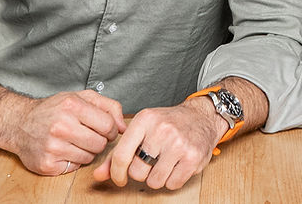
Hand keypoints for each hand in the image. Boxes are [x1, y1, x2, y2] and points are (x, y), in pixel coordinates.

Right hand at [9, 89, 124, 175]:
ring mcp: (53, 146)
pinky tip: (63, 150)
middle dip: (97, 141)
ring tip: (72, 141)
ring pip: (89, 157)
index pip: (108, 125)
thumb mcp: (80, 97)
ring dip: (85, 151)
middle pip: (100, 144)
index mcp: (72, 105)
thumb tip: (123, 127)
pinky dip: (72, 161)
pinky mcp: (47, 164)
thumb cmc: (53, 110)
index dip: (109, 129)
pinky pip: (74, 167)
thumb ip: (108, 106)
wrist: (20, 123)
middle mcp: (61, 125)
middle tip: (86, 135)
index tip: (102, 129)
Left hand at [93, 97, 225, 190]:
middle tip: (150, 162)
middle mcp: (162, 130)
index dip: (116, 173)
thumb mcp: (142, 129)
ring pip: (154, 181)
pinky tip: (176, 165)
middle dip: (141, 172)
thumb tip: (99, 175)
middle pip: (137, 172)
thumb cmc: (169, 123)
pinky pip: (172, 184)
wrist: (202, 116)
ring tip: (164, 162)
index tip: (119, 178)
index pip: (121, 155)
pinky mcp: (193, 158)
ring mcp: (179, 144)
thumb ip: (119, 153)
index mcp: (145, 119)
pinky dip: (172, 180)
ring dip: (157, 177)